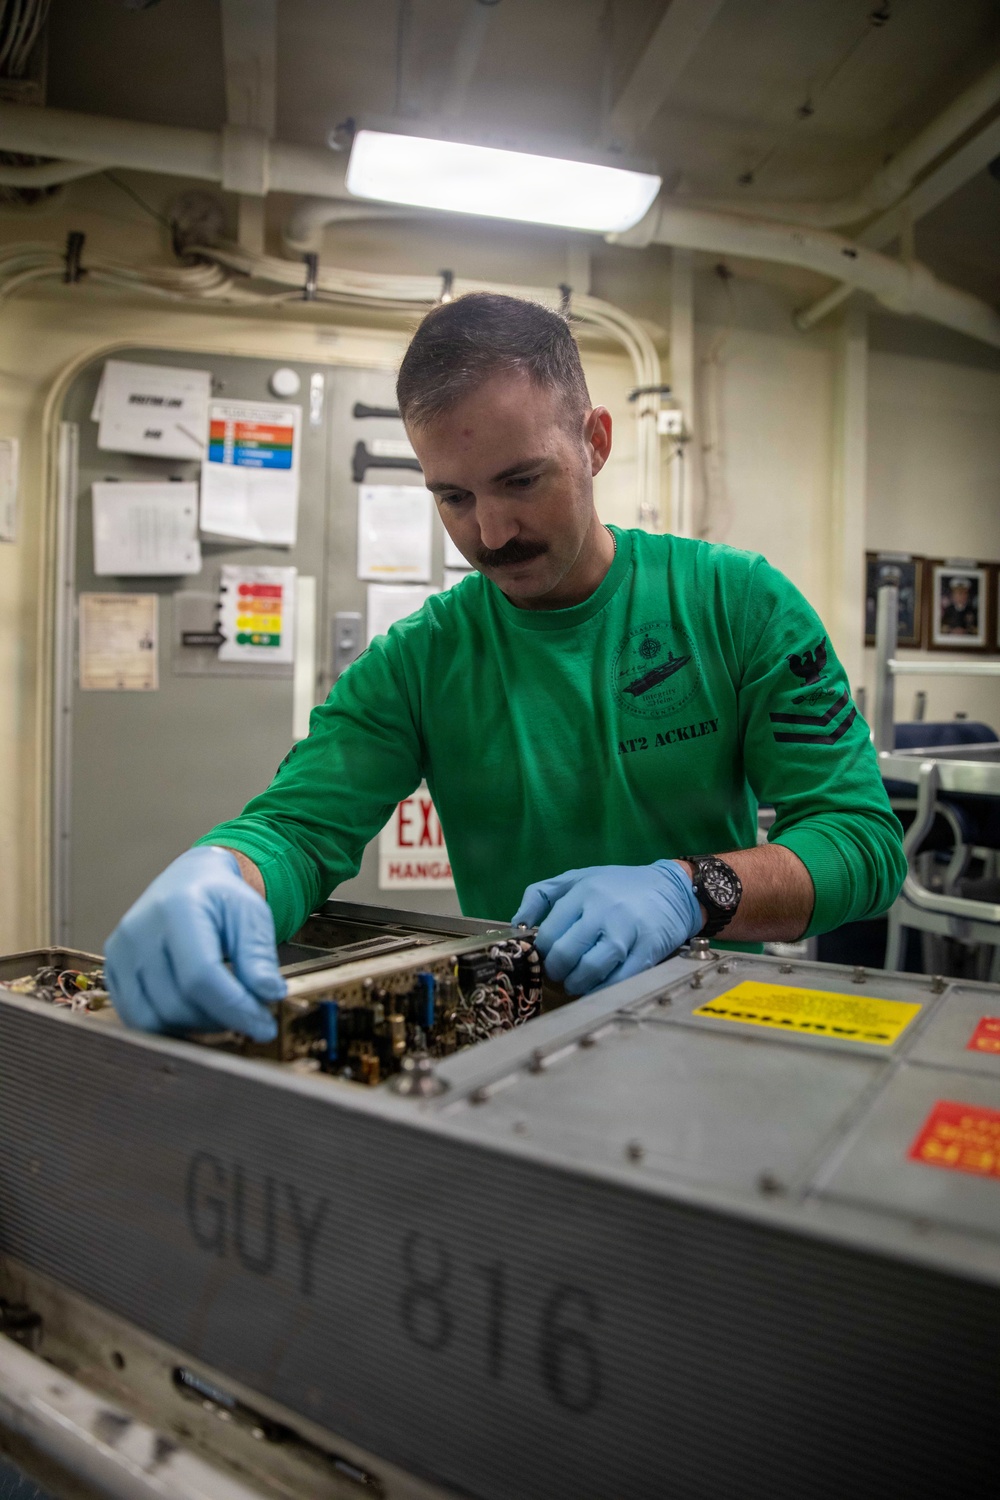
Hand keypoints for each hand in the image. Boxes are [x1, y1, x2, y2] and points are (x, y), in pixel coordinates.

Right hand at [104, 847, 285, 1040]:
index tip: (265, 1027)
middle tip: (249, 1016)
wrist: (189, 881)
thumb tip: (269, 995)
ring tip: (222, 1012)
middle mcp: (138, 930)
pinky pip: (136, 1019)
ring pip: (154, 1020)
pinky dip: (170, 1027)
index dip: (235, 1009)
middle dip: (220, 1020)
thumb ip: (259, 956)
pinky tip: (197, 1012)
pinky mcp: (112, 970)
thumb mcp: (252, 916)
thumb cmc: (222, 899)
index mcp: (177, 908)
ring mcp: (119, 952)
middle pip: (177, 1003)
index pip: (201, 977)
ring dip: (195, 1028)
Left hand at [512, 861, 701, 995]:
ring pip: (589, 970)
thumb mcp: (579, 878)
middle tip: (560, 974)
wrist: (673, 888)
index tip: (546, 958)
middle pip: (565, 954)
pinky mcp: (647, 949)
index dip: (542, 953)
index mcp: (583, 891)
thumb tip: (516, 924)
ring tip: (577, 981)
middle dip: (557, 971)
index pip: (549, 933)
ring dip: (577, 984)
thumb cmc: (620, 886)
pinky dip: (602, 989)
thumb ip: (542, 895)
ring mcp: (626, 930)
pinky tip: (598, 987)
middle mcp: (603, 910)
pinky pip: (618, 980)